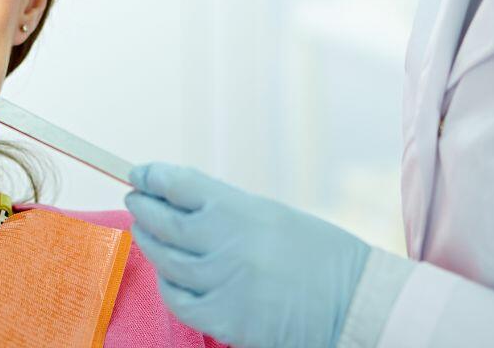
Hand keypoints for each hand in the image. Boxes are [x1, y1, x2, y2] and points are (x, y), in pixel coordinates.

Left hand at [126, 162, 369, 347]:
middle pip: (163, 221)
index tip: (140, 173)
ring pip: (165, 259)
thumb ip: (225, 208)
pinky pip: (179, 300)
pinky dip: (168, 283)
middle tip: (135, 198)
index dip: (152, 176)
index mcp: (239, 209)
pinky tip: (167, 273)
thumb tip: (178, 198)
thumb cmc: (320, 254)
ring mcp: (222, 284)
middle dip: (143, 207)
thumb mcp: (272, 214)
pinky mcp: (225, 320)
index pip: (177, 184)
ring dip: (149, 241)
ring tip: (144, 230)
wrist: (358, 303)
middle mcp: (224, 244)